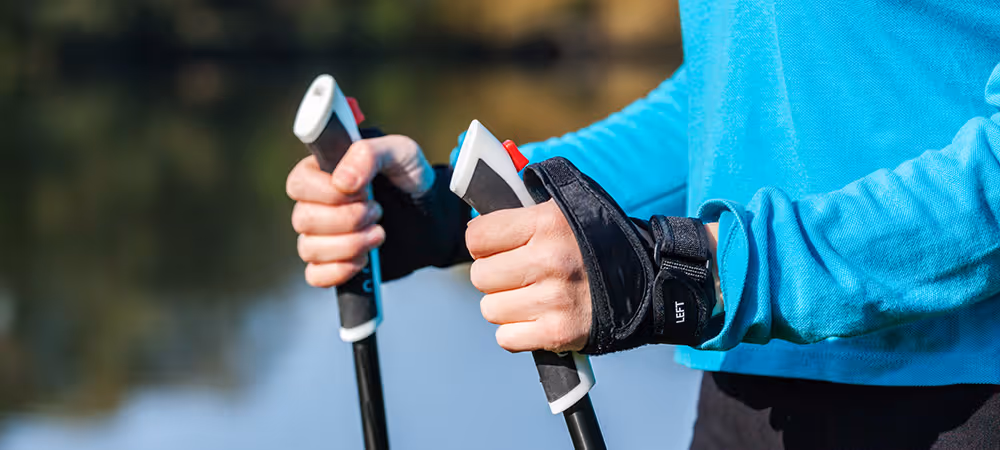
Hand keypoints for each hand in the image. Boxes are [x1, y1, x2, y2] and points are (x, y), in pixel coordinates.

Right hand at [286, 135, 433, 286]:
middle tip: (378, 211)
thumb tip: (342, 181)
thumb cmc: (410, 177)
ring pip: (309, 249)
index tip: (362, 191)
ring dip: (350, 244)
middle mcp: (315, 204)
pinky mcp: (332, 263)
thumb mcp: (400, 152)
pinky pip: (316, 276)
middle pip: (303, 219)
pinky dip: (340, 270)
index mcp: (322, 171)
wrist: (431, 215)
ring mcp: (321, 236)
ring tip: (379, 233)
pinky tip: (364, 259)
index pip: (298, 184)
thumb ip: (369, 154)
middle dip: (347, 219)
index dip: (327, 192)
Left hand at [466, 200, 591, 352]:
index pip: (477, 238)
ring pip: (490, 309)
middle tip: (520, 275)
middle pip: (480, 276)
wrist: (648, 281)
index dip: (484, 244)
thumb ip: (523, 209)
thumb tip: (476, 222)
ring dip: (505, 306)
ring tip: (532, 296)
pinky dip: (517, 332)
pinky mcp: (559, 333)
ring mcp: (554, 299)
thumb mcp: (569, 207)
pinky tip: (537, 318)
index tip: (499, 248)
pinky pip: (506, 337)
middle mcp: (550, 260)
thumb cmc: (600, 243)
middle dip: (495, 277)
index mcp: (547, 223)